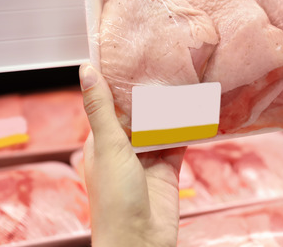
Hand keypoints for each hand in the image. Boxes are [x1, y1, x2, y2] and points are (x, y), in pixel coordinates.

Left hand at [79, 63, 185, 246]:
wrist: (140, 243)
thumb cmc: (114, 201)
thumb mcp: (108, 147)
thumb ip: (101, 109)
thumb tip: (85, 70)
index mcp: (101, 141)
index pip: (110, 103)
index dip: (120, 81)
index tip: (133, 55)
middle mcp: (123, 147)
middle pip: (138, 112)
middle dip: (150, 92)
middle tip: (168, 60)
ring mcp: (147, 158)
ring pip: (160, 125)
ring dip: (171, 108)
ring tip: (186, 77)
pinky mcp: (168, 169)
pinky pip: (179, 141)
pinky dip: (188, 127)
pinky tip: (197, 108)